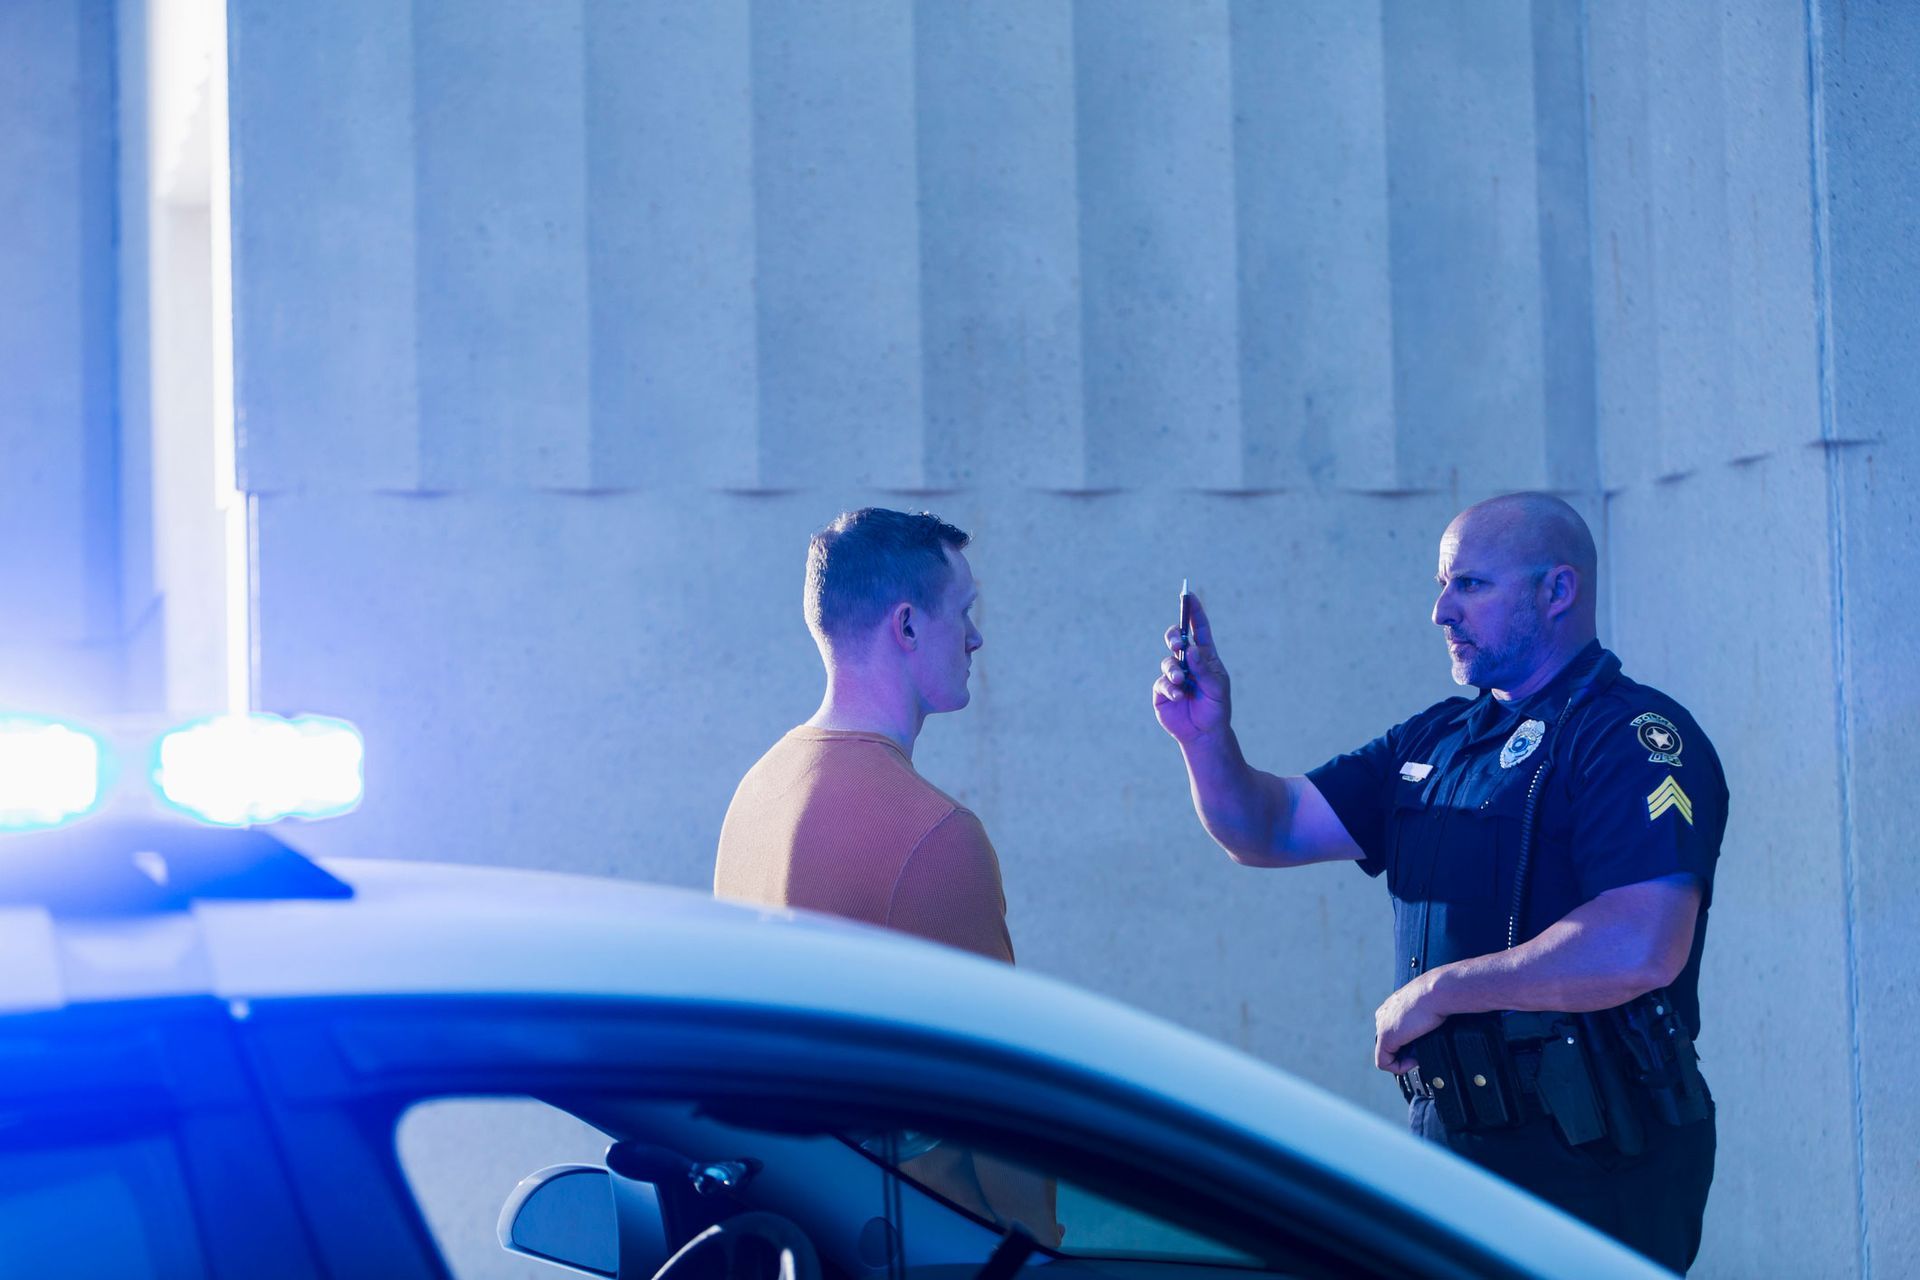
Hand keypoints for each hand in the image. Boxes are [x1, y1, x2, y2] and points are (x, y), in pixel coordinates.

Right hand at [1152, 594, 1231, 742]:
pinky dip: (1170, 687)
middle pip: (1176, 639)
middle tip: (1178, 644)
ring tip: (1181, 681)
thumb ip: (1204, 669)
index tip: (1188, 595)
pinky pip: (1162, 682)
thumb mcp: (1217, 687)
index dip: (1194, 612)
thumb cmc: (1216, 708)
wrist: (1205, 733)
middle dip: (1174, 636)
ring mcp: (1173, 676)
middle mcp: (1187, 663)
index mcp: (1205, 657)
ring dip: (1173, 669)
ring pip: (1167, 661)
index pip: (1199, 629)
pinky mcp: (1162, 690)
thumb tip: (1192, 649)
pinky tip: (1178, 695)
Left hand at [1373, 971, 1446, 1073]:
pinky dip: (1399, 1067)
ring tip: (1419, 1056)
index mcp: (1391, 1008)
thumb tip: (1424, 1037)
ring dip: (1403, 1060)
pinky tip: (1413, 1061)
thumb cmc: (1438, 997)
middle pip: (1389, 1044)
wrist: (1437, 992)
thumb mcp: (1426, 1009)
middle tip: (1421, 1051)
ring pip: (1385, 1054)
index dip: (1407, 1045)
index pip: (1393, 1033)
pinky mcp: (1386, 1037)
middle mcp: (1383, 1016)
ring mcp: (1382, 1026)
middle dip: (1405, 1052)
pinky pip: (1383, 1062)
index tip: (1423, 1044)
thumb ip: (1420, 1021)